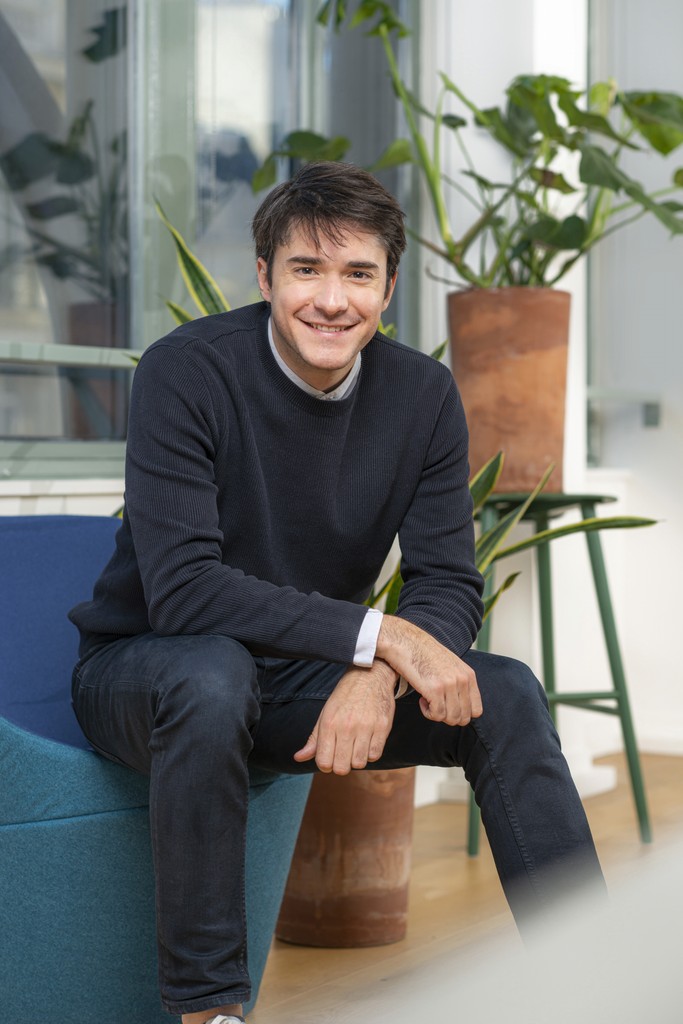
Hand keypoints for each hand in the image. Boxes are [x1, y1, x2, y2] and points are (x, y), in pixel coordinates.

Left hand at [293, 660, 397, 774]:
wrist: (370, 676)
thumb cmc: (345, 697)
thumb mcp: (325, 714)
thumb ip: (313, 739)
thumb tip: (298, 758)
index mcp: (329, 723)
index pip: (324, 762)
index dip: (326, 765)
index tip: (330, 757)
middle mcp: (346, 726)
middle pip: (342, 768)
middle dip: (341, 765)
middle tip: (343, 754)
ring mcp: (366, 727)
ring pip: (359, 763)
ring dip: (356, 759)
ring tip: (356, 746)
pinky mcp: (382, 727)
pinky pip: (375, 755)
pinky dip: (370, 753)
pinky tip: (367, 742)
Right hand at [376, 616, 482, 725]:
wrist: (408, 642)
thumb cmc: (425, 655)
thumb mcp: (451, 666)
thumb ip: (460, 683)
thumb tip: (462, 707)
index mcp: (469, 675)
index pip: (476, 710)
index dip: (462, 714)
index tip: (448, 707)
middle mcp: (462, 680)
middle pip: (464, 718)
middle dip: (448, 717)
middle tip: (436, 706)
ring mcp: (449, 685)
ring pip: (451, 718)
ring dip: (437, 715)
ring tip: (428, 701)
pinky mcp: (434, 689)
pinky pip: (437, 714)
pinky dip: (428, 712)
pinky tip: (421, 700)